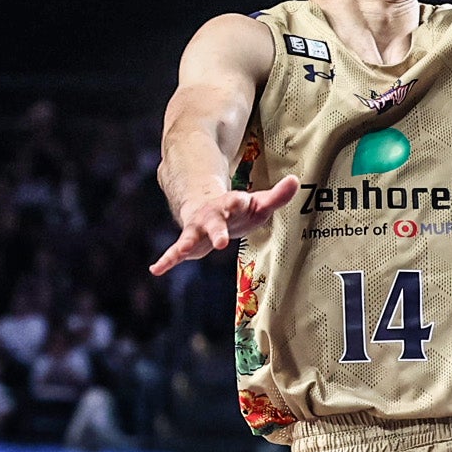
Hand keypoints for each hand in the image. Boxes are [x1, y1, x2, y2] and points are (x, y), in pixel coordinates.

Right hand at [148, 178, 299, 274]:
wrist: (207, 205)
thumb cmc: (239, 209)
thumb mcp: (259, 203)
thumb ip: (277, 196)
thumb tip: (295, 181)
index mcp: (231, 204)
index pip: (236, 202)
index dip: (238, 202)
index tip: (242, 200)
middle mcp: (212, 216)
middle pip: (215, 222)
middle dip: (217, 230)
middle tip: (221, 241)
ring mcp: (198, 229)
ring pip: (192, 237)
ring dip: (187, 246)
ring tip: (182, 254)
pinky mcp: (189, 242)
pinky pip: (176, 252)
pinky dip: (166, 260)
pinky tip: (155, 270)